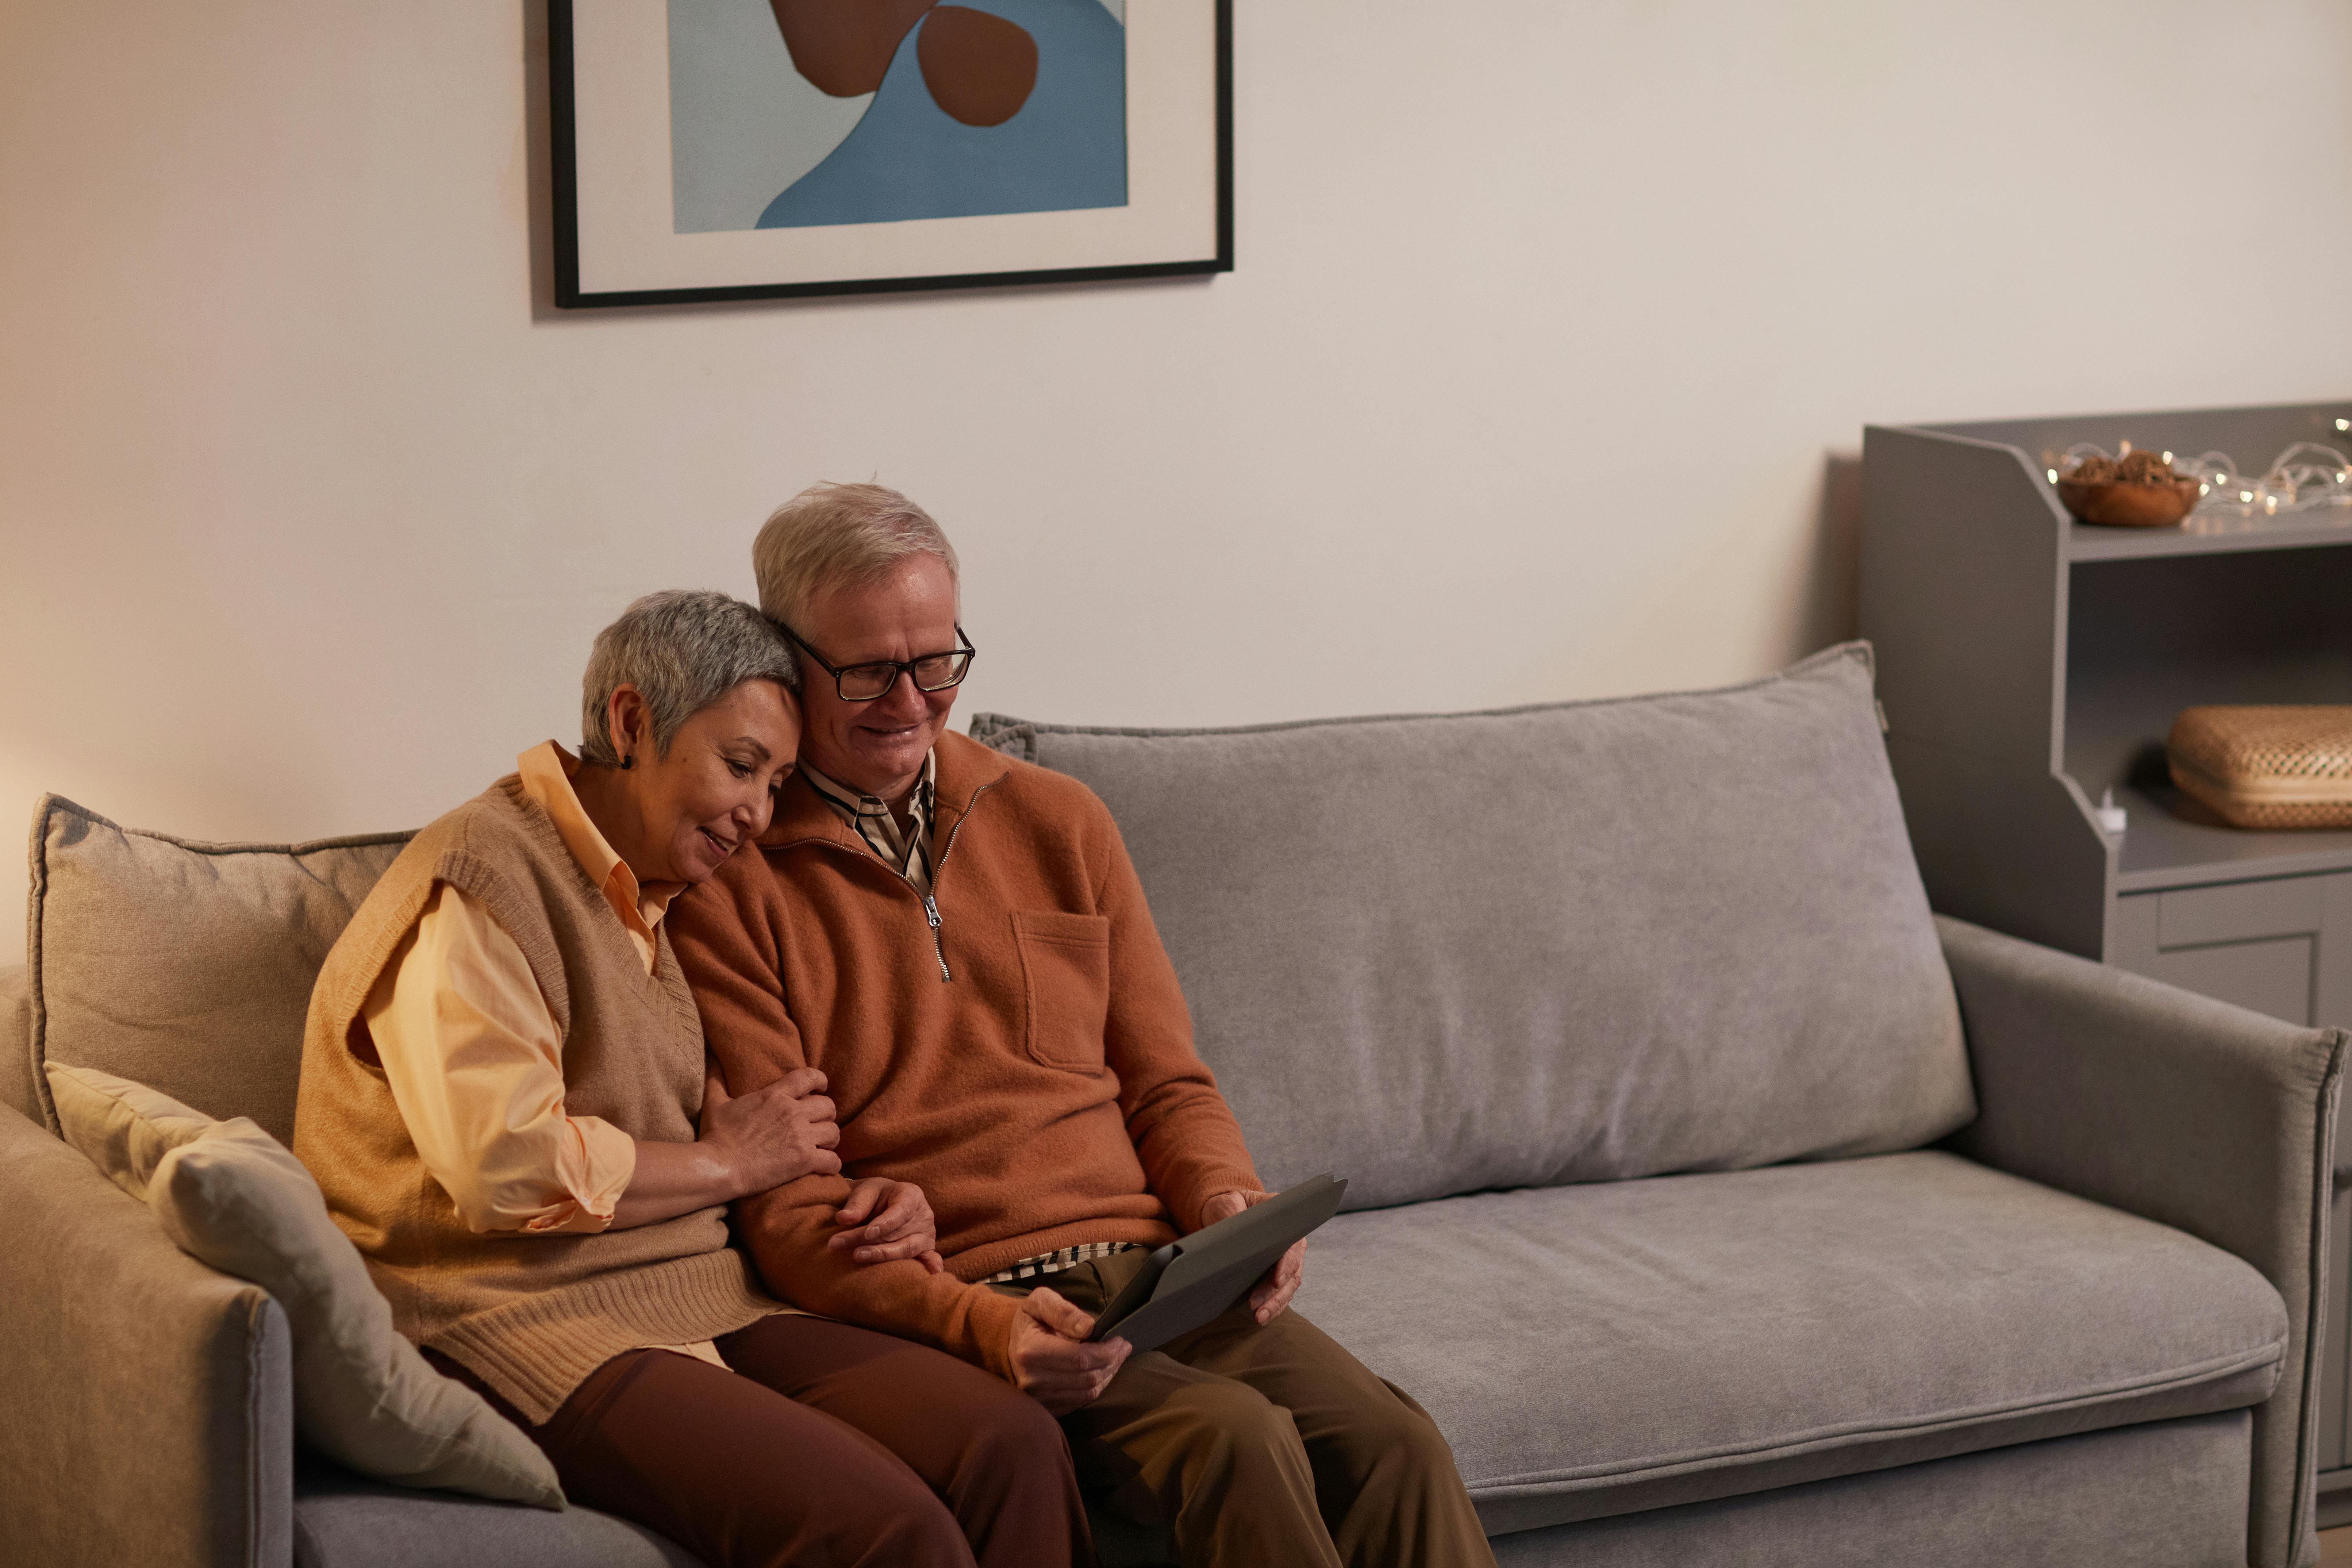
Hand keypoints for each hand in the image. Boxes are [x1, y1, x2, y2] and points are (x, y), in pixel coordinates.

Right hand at [699, 1067, 839, 1195]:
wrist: (719, 1167)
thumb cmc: (716, 1136)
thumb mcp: (714, 1102)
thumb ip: (717, 1078)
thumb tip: (712, 1056)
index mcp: (775, 1096)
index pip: (809, 1077)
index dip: (820, 1080)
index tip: (822, 1086)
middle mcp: (793, 1112)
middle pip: (828, 1106)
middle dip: (827, 1114)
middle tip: (820, 1123)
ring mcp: (801, 1136)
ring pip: (833, 1131)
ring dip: (830, 1138)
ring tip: (824, 1145)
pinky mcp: (804, 1160)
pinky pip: (832, 1160)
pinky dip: (832, 1164)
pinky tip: (826, 1167)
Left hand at [829, 1177, 943, 1271]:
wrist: (885, 1203)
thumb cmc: (876, 1196)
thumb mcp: (866, 1191)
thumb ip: (857, 1204)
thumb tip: (843, 1219)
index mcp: (911, 1195)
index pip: (900, 1211)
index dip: (884, 1223)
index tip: (867, 1233)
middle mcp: (923, 1215)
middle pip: (897, 1233)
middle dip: (868, 1240)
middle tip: (839, 1244)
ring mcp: (926, 1234)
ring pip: (906, 1248)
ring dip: (882, 1255)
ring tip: (858, 1256)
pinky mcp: (925, 1250)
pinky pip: (928, 1258)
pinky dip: (930, 1265)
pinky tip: (932, 1273)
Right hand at [1007, 1288, 1129, 1415]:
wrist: (1010, 1344)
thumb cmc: (1030, 1320)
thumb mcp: (1040, 1301)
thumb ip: (1063, 1311)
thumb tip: (1089, 1327)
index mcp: (1030, 1352)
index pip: (1079, 1358)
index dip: (1106, 1351)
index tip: (1120, 1340)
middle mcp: (1032, 1380)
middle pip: (1087, 1378)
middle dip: (1111, 1362)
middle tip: (1123, 1347)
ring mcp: (1038, 1399)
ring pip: (1087, 1393)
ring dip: (1108, 1375)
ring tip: (1116, 1358)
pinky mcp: (1045, 1408)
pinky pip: (1080, 1402)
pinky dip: (1096, 1387)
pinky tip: (1102, 1372)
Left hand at [1200, 1189, 1303, 1325]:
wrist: (1226, 1209)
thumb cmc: (1228, 1203)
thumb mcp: (1228, 1202)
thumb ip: (1233, 1214)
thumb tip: (1235, 1235)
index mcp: (1284, 1222)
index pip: (1290, 1246)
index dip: (1285, 1265)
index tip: (1276, 1281)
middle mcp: (1291, 1243)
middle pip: (1291, 1273)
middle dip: (1276, 1294)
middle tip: (1258, 1309)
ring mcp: (1286, 1261)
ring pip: (1288, 1287)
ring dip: (1275, 1305)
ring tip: (1259, 1318)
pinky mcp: (1276, 1275)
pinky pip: (1280, 1294)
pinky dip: (1273, 1308)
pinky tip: (1262, 1318)